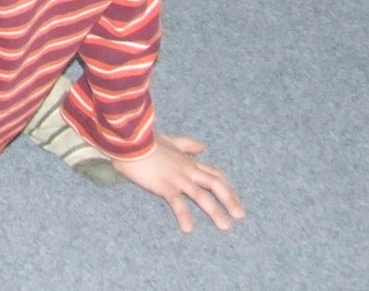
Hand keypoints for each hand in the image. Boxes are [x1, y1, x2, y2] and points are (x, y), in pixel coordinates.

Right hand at [110, 135, 243, 232]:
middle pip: (215, 184)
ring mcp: (176, 177)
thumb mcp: (169, 140)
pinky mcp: (163, 184)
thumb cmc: (145, 141)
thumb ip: (188, 144)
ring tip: (225, 226)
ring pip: (201, 195)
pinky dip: (184, 215)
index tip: (235, 199)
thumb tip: (204, 147)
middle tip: (240, 216)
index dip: (227, 186)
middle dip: (230, 199)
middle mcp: (187, 169)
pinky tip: (189, 228)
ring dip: (215, 211)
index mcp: (188, 160)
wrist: (128, 140)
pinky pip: (176, 201)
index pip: (214, 173)